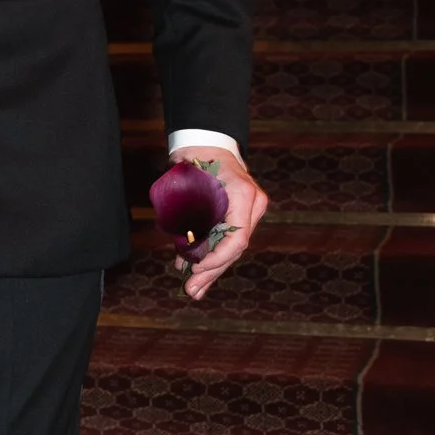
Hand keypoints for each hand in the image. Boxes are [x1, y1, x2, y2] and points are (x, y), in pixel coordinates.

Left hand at [171, 153, 268, 302]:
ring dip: (211, 268)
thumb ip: (187, 219)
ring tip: (193, 289)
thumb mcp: (187, 186)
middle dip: (211, 271)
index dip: (217, 258)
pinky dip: (210, 255)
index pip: (237, 238)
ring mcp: (248, 210)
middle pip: (234, 248)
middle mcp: (251, 205)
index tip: (196, 267)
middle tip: (191, 291)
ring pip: (230, 247)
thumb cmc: (193, 160)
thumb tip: (183, 255)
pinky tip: (197, 271)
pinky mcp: (239, 215)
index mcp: (243, 195)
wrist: (205, 143)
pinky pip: (226, 239)